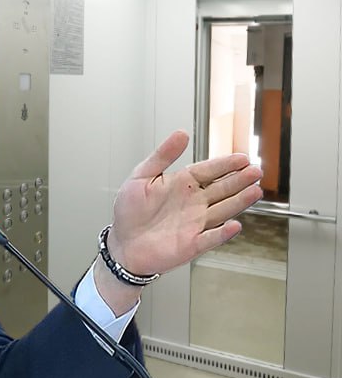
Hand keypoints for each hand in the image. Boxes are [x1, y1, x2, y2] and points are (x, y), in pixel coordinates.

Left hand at [107, 129, 262, 275]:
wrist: (122, 242)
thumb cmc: (129, 211)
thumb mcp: (141, 176)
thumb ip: (162, 156)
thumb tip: (181, 134)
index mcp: (182, 184)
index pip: (209, 171)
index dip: (225, 164)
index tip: (242, 158)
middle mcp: (193, 203)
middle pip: (222, 189)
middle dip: (239, 180)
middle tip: (255, 171)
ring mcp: (195, 223)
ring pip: (223, 210)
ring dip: (239, 202)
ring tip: (255, 191)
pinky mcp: (192, 243)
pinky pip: (211, 237)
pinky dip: (222, 233)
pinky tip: (234, 225)